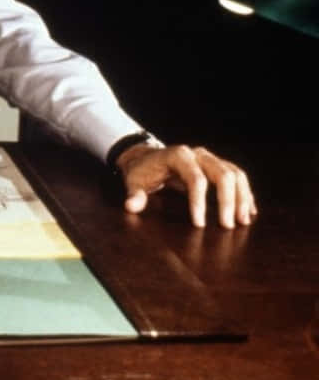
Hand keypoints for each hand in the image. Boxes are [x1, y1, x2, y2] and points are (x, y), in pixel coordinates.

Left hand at [117, 142, 255, 228]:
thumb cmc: (141, 171)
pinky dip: (245, 193)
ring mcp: (209, 158)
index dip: (199, 202)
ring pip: (235, 174)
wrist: (146, 157)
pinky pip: (237, 176)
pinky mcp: (217, 165)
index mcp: (178, 155)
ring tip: (243, 221)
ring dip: (242, 198)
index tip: (199, 225)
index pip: (196, 178)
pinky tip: (249, 211)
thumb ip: (134, 194)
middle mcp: (198, 154)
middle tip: (227, 226)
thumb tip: (131, 206)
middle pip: (223, 174)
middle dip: (228, 201)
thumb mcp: (133, 181)